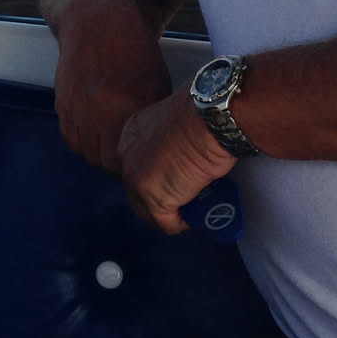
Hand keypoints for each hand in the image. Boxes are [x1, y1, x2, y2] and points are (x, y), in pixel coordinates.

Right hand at [53, 22, 173, 174]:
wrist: (98, 21)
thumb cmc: (134, 50)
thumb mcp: (158, 83)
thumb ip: (153, 117)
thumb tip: (157, 145)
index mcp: (128, 108)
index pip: (128, 159)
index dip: (135, 161)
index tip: (142, 156)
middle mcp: (98, 112)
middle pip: (104, 160)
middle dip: (116, 159)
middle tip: (127, 149)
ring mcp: (77, 110)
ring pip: (85, 151)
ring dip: (97, 150)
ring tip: (110, 138)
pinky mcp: (62, 104)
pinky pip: (70, 136)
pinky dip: (81, 137)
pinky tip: (94, 126)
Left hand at [112, 94, 238, 235]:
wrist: (210, 118)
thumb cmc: (205, 114)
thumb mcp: (177, 123)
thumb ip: (170, 142)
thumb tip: (181, 161)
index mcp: (132, 132)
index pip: (137, 165)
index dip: (158, 177)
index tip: (176, 181)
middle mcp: (126, 154)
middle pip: (136, 190)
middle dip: (162, 197)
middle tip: (186, 197)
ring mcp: (135, 177)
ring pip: (148, 211)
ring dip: (172, 212)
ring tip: (194, 207)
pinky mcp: (151, 196)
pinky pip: (166, 223)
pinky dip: (183, 223)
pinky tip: (196, 215)